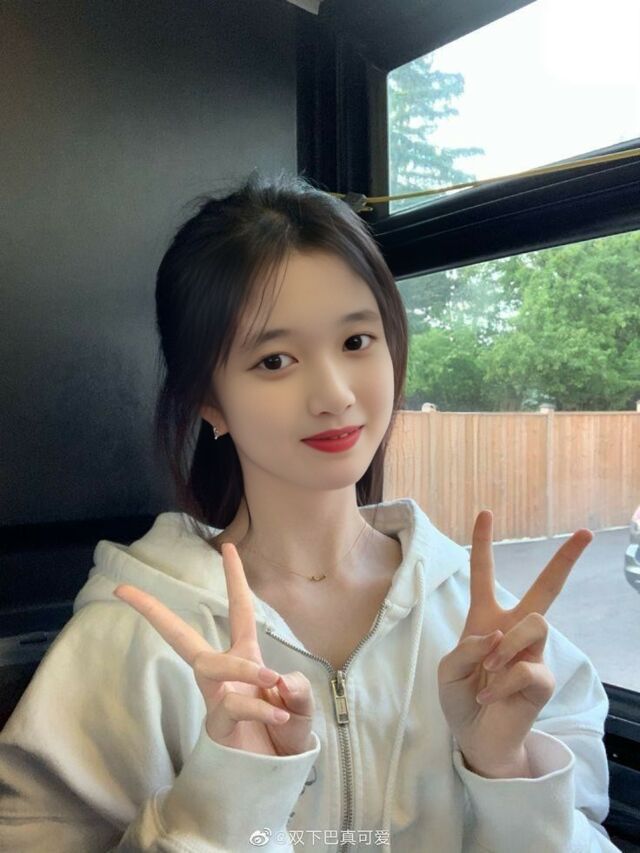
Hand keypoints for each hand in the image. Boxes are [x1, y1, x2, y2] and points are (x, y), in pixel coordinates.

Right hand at [113, 541, 314, 756]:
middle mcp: (223, 675)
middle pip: (183, 637)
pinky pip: (232, 705)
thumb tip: (278, 680)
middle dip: (155, 613)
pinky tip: (280, 716)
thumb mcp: (301, 707)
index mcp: (245, 657)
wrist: (277, 778)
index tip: (227, 545)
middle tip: (126, 590)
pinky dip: (259, 707)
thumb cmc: (285, 735)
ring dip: (241, 667)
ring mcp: (216, 699)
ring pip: (211, 664)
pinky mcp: (216, 726)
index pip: (239, 610)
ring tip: (270, 678)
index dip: (234, 578)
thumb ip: (298, 691)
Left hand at [437, 510, 592, 776]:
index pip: (484, 575)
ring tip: (487, 672)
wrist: (474, 736)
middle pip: (545, 589)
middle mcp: (514, 630)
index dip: (483, 544)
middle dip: (565, 560)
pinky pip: (526, 667)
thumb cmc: (461, 696)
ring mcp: (533, 654)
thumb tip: (496, 636)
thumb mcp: (449, 670)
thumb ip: (467, 647)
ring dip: (505, 647)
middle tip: (586, 534)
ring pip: (533, 624)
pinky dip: (502, 681)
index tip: (485, 512)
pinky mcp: (543, 680)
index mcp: (486, 618)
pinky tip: (492, 694)